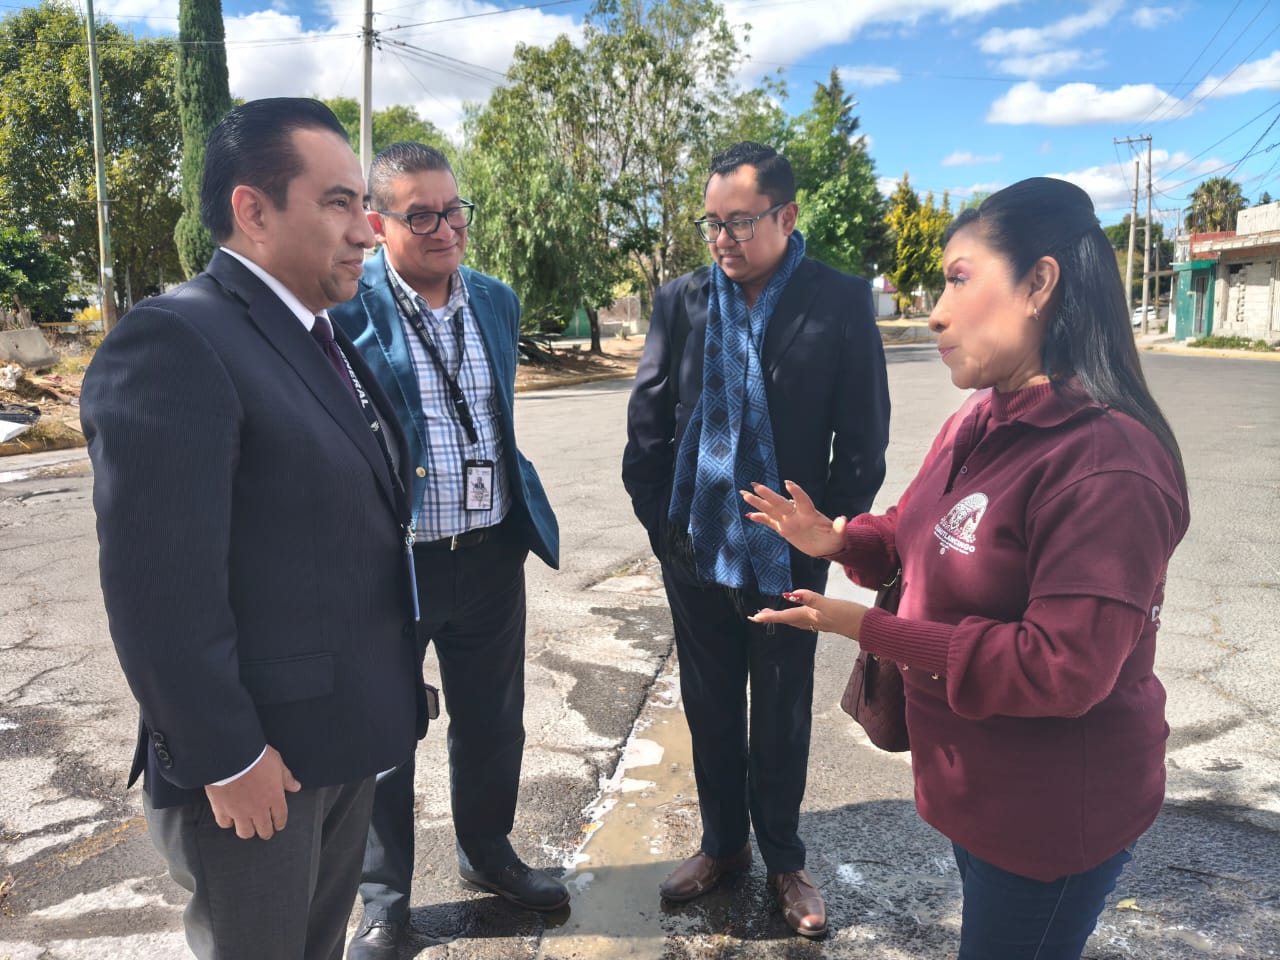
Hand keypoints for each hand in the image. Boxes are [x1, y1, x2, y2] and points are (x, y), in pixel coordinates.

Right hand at [204, 745, 300, 839]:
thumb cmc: (256, 757)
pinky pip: (225, 824)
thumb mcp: (277, 763)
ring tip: (249, 829)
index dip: (280, 823)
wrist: (231, 757)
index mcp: (274, 797)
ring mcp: (239, 812)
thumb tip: (296, 787)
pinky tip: (229, 820)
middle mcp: (258, 809)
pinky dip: (228, 823)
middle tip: (265, 832)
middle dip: (266, 832)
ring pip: (245, 832)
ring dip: (249, 831)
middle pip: (264, 829)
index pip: (280, 817)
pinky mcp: (222, 809)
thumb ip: (286, 778)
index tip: (278, 826)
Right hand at [741, 480, 846, 558]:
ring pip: (772, 510)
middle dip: (769, 495)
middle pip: (781, 503)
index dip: (796, 492)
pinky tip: (749, 515)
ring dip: (759, 503)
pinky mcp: (784, 529)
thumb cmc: (835, 539)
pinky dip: (760, 518)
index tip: (788, 483)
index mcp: (810, 514)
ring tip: (745, 494)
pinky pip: (770, 522)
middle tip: (756, 485)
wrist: (827, 547)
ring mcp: (789, 521)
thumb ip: (840, 527)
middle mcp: (797, 514)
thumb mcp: (840, 535)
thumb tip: (844, 520)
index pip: (803, 501)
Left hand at [749, 588, 868, 639]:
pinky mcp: (826, 621)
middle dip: (772, 617)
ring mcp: (819, 622)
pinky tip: (798, 612)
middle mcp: (811, 621)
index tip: (754, 617)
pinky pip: (804, 619)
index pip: (784, 616)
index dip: (768, 616)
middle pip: (786, 619)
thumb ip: (811, 598)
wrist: (867, 627)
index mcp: (809, 616)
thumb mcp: (830, 604)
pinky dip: (795, 616)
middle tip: (757, 615)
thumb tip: (792, 594)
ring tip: (771, 613)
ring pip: (794, 620)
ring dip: (782, 617)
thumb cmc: (849, 615)